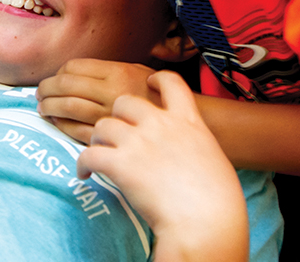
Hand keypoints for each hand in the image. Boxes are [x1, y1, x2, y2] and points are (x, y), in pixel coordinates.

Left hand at [36, 59, 157, 143]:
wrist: (189, 128)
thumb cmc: (162, 100)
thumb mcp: (142, 72)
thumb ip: (113, 70)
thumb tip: (77, 71)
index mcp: (119, 72)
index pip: (76, 67)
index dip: (59, 72)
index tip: (54, 78)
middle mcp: (112, 92)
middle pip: (67, 85)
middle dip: (47, 88)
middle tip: (40, 93)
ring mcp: (110, 117)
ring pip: (68, 108)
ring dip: (50, 107)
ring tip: (43, 108)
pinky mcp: (110, 139)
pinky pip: (77, 132)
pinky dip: (62, 126)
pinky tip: (57, 124)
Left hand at [76, 72, 248, 261]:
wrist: (205, 220)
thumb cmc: (217, 199)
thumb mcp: (213, 157)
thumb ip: (194, 145)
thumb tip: (187, 153)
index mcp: (188, 121)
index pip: (171, 83)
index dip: (157, 79)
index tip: (149, 82)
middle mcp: (161, 124)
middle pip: (125, 101)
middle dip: (117, 115)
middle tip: (116, 134)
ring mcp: (139, 142)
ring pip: (102, 126)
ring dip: (97, 139)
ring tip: (99, 155)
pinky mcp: (121, 164)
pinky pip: (89, 154)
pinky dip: (83, 164)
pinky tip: (86, 174)